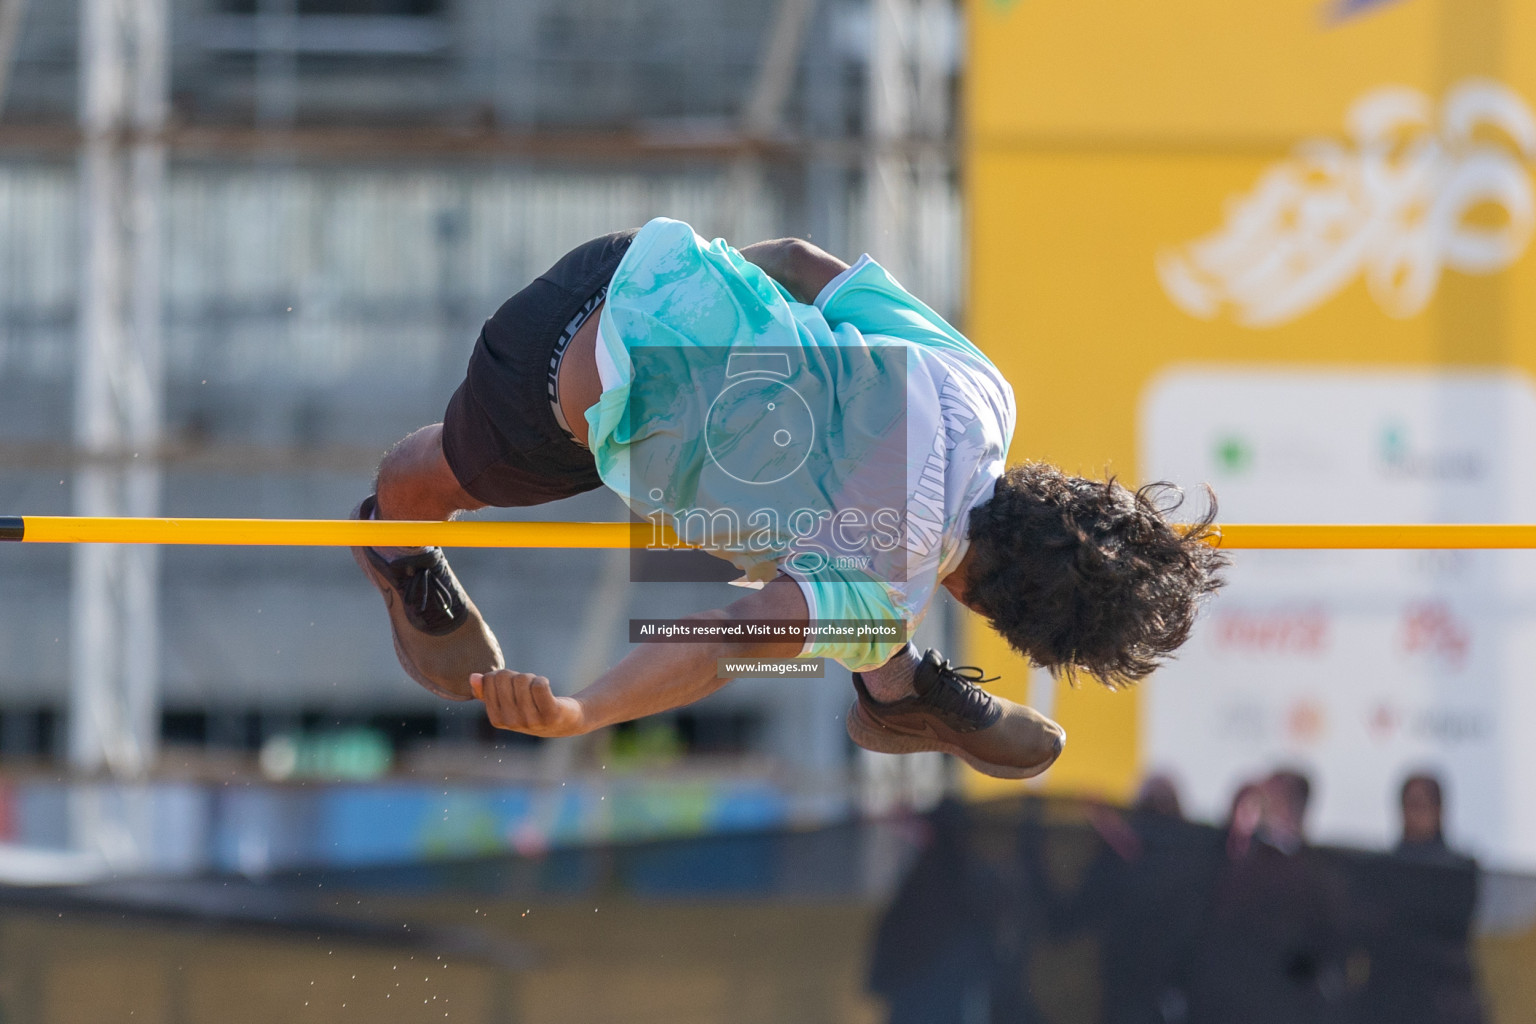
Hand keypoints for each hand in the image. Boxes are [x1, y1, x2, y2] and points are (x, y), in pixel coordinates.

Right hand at [470, 669, 587, 737]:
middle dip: (517, 675)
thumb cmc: (532, 708)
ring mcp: (532, 720)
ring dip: (532, 678)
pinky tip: (546, 688)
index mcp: (497, 719)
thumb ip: (487, 692)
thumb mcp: (507, 702)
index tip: (511, 685)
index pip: (489, 680)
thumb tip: (473, 677)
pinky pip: (539, 685)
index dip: (501, 675)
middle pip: (505, 677)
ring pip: (523, 680)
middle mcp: (512, 722)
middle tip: (526, 687)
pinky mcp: (551, 714)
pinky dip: (542, 680)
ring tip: (537, 690)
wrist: (564, 722)